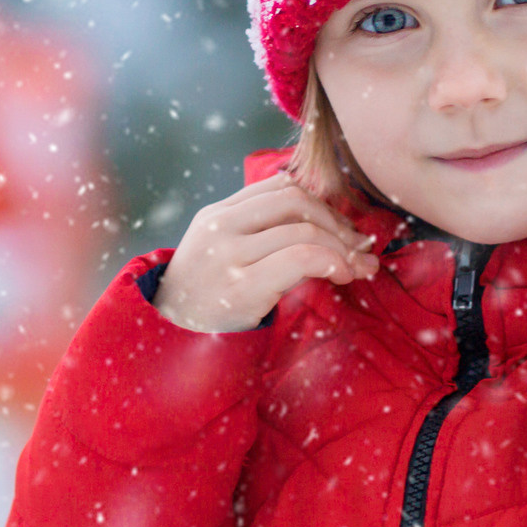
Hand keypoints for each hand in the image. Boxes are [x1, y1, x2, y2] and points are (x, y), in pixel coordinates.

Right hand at [153, 174, 379, 332]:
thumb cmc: (202, 301)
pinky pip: (301, 258)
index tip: (344, 229)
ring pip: (305, 231)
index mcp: (217, 214)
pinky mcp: (242, 287)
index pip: (281, 187)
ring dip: (344, 248)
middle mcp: (220, 227)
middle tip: (360, 248)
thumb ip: (254, 231)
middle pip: (297, 201)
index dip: (323, 204)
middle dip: (339, 223)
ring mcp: (229, 256)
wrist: (167, 340)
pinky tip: (343, 275)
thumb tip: (320, 221)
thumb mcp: (217, 252)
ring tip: (359, 267)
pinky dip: (332, 261)